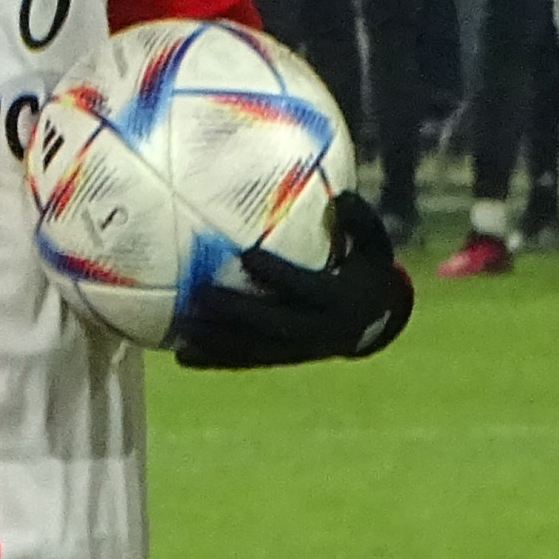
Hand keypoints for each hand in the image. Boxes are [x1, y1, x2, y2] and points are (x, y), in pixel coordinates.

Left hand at [173, 194, 415, 367]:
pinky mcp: (282, 359)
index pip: (305, 288)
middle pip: (272, 324)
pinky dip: (215, 360)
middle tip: (201, 293)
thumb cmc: (367, 270)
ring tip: (182, 329)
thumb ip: (361, 221)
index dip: (278, 274)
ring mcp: (298, 350)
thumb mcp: (374, 245)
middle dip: (236, 311)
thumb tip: (342, 196)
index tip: (247, 256)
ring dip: (218, 342)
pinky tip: (182, 355)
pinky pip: (246, 362)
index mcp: (339, 300)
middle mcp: (318, 330)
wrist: (376, 321)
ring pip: (254, 349)